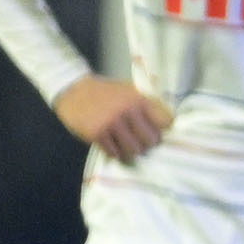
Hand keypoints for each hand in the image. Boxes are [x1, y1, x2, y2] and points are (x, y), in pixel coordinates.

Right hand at [53, 75, 172, 163]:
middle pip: (152, 140)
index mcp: (140, 98)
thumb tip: (170, 123)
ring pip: (135, 150)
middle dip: (148, 142)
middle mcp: (128, 110)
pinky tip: (113, 144)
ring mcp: (112, 122)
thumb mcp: (129, 90)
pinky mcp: (97, 134)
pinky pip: (115, 153)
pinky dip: (115, 152)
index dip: (163, 128)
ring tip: (128, 144)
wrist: (73, 90)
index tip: (158, 130)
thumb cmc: (106, 92)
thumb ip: (147, 103)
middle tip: (141, 140)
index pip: (166, 121)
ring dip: (132, 149)